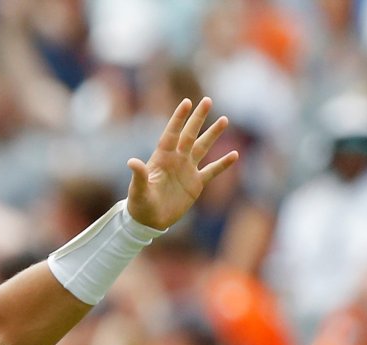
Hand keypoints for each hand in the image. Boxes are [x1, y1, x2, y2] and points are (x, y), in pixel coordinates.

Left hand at [126, 97, 238, 229]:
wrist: (149, 221)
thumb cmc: (139, 204)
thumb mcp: (138, 190)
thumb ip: (139, 176)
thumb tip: (132, 162)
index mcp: (162, 158)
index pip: (172, 134)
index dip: (178, 119)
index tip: (187, 102)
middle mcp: (176, 160)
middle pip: (189, 135)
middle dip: (198, 118)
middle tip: (208, 100)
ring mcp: (187, 170)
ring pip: (202, 147)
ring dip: (213, 135)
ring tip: (224, 119)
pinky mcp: (196, 184)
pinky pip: (212, 171)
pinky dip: (222, 164)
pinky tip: (234, 154)